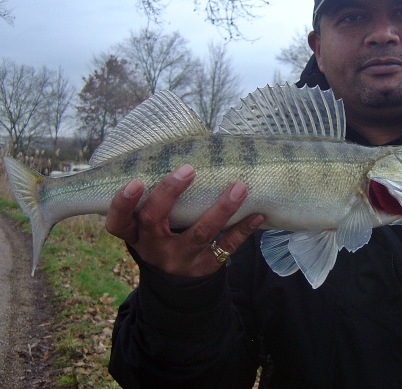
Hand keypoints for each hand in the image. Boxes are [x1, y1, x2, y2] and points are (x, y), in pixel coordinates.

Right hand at [105, 164, 263, 276]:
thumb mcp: (148, 225)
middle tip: (188, 169)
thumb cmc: (162, 236)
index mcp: (136, 234)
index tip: (135, 181)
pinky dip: (242, 230)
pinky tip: (257, 214)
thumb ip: (154, 198)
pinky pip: (226, 247)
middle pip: (154, 220)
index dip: (122, 203)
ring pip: (199, 233)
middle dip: (169, 193)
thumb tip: (178, 147)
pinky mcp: (205, 266)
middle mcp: (154, 248)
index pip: (118, 222)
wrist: (176, 281)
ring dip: (221, 209)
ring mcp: (181, 259)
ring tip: (239, 187)